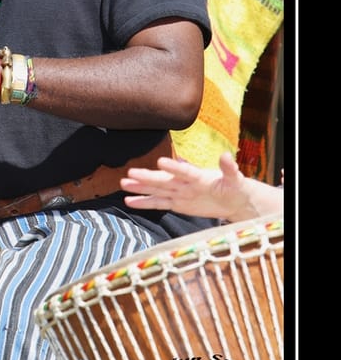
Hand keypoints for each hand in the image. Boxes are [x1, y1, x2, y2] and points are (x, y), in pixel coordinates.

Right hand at [121, 151, 249, 220]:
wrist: (233, 199)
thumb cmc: (235, 187)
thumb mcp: (235, 179)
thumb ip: (229, 168)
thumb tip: (226, 155)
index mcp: (198, 176)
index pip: (185, 171)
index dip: (174, 167)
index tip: (160, 162)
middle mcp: (184, 183)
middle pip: (164, 180)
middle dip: (148, 177)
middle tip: (131, 172)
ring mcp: (179, 193)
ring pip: (156, 190)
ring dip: (141, 188)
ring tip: (123, 184)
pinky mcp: (177, 204)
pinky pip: (158, 204)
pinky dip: (144, 203)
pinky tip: (129, 201)